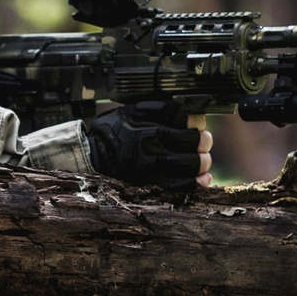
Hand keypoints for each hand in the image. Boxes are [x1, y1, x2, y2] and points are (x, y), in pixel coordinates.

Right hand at [86, 109, 213, 187]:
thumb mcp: (131, 110)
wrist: (93, 156)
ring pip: (192, 166)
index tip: (197, 123)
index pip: (184, 120)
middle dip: (203, 142)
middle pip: (193, 144)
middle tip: (203, 142)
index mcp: (147, 127)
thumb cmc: (114, 131)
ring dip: (202, 163)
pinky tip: (202, 178)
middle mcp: (151, 148)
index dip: (197, 122)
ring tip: (202, 160)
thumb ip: (158, 108)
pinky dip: (196, 183)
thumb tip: (187, 110)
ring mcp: (152, 169)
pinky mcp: (151, 186)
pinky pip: (182, 187)